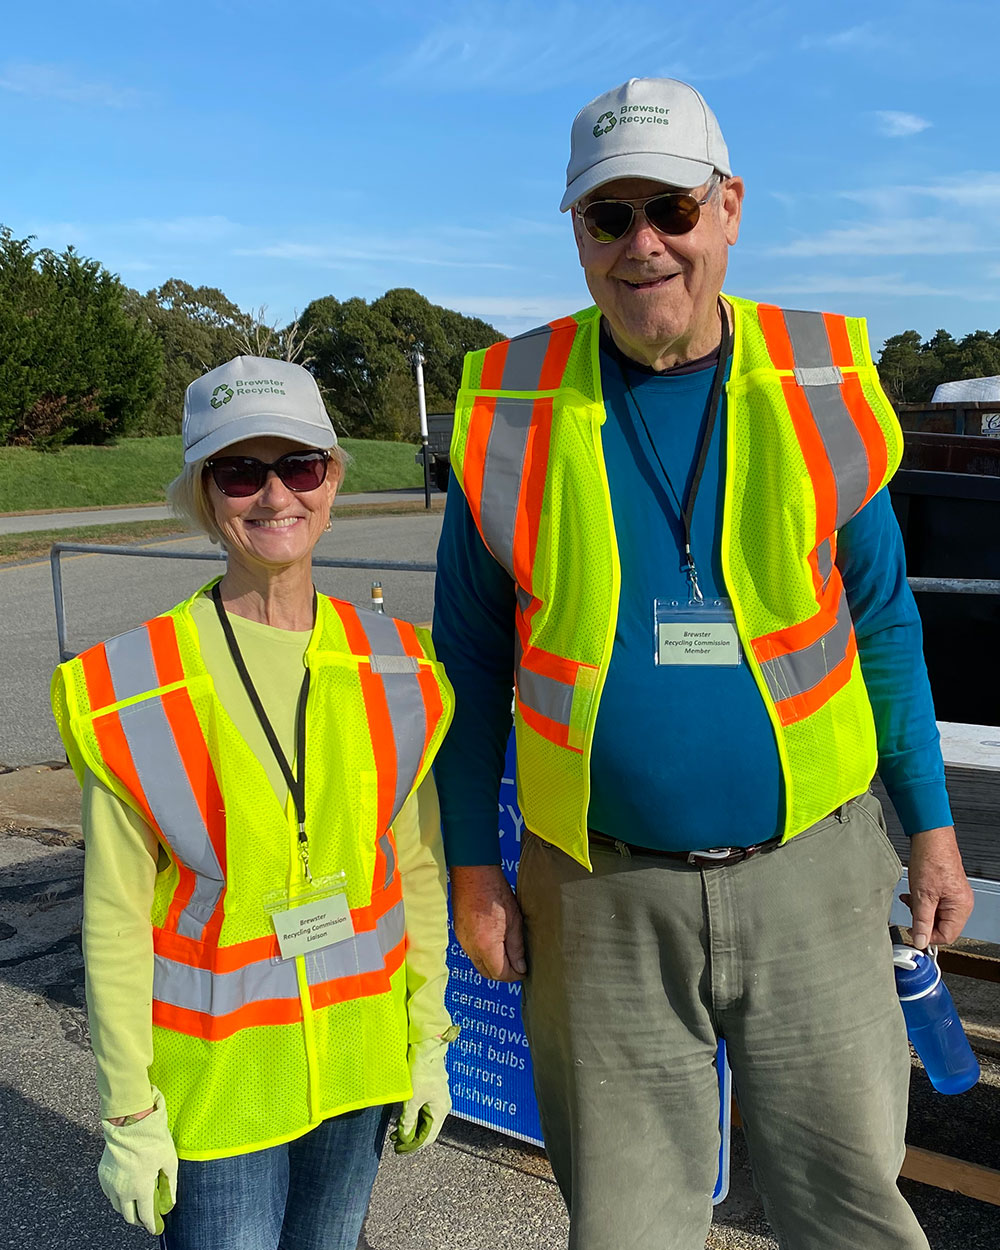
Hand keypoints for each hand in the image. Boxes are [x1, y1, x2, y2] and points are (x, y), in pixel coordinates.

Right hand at [98, 1085, 177, 1234]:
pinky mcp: (103, 1175)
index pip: (145, 1216)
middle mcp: (122, 1191)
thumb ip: (170, 1184)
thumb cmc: (152, 1139)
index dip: (151, 1225)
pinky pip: (109, 1194)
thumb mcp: (169, 1160)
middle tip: (147, 1216)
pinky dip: (117, 1196)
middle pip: (128, 1216)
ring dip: (127, 1208)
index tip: (155, 1228)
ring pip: (117, 1206)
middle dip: (139, 1219)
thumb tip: (171, 1201)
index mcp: (140, 1189)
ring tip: (137, 1201)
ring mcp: (110, 1184)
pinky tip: (126, 1188)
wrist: (129, 1122)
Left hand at [393, 1034, 453, 1154]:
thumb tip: (404, 1136)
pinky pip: (422, 1109)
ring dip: (411, 1127)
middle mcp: (442, 1106)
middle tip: (395, 1143)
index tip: (399, 1150)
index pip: (428, 1137)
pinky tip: (402, 1118)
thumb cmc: (421, 1072)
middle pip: (427, 1129)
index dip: (414, 1146)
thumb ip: (408, 1119)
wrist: (426, 1048)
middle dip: (411, 1137)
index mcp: (441, 1110)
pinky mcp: (431, 1091)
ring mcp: (437, 1098)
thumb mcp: (412, 1098)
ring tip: (395, 1133)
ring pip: (424, 1120)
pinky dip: (412, 1116)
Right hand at [449, 864, 525, 980]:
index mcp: (486, 946)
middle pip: (487, 973)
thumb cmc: (495, 891)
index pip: (500, 974)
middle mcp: (471, 947)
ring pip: (478, 963)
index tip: (524, 970)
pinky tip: (494, 942)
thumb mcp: (514, 920)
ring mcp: (463, 940)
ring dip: (492, 963)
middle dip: (503, 973)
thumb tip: (520, 967)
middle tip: (518, 965)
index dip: (514, 975)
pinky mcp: (459, 932)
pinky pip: (471, 951)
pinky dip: (483, 953)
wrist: (473, 873)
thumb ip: (516, 947)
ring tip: (507, 952)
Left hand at [901, 826, 973, 948]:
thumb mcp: (922, 896)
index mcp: (960, 908)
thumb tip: (920, 941)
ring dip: (921, 909)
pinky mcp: (946, 888)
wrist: (930, 836)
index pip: (946, 936)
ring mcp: (954, 895)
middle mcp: (961, 903)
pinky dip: (922, 900)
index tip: (913, 932)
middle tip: (912, 909)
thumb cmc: (931, 859)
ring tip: (911, 898)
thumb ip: (921, 921)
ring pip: (936, 914)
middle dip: (923, 920)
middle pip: (942, 926)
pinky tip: (913, 893)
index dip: (928, 936)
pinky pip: (934, 903)